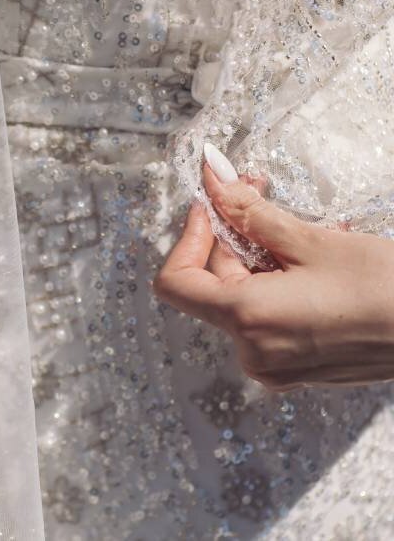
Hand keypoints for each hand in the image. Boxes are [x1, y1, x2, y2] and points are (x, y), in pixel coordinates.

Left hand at [154, 150, 393, 390]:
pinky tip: (313, 256)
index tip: (209, 206)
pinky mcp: (297, 368)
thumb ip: (251, 212)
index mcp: (248, 320)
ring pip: (243, 297)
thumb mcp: (312, 241)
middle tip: (257, 187)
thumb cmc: (389, 289)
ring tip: (303, 224)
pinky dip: (278, 282)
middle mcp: (253, 351)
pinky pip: (268, 317)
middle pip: (214, 283)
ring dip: (261, 254)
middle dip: (232, 233)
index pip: (175, 282)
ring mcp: (275, 365)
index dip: (187, 237)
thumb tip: (212, 180)